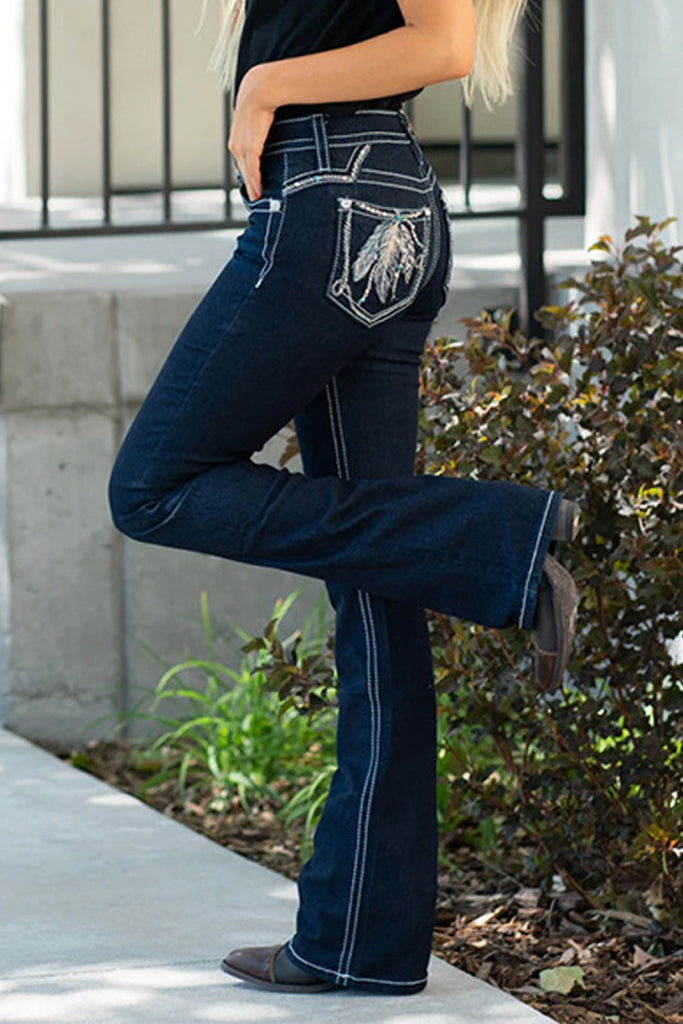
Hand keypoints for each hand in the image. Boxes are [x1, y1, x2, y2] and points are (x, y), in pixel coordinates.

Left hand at [228, 65, 276, 201]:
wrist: (260, 88)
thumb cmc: (263, 96)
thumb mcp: (259, 112)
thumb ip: (262, 122)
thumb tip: (271, 123)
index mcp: (237, 135)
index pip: (241, 159)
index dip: (247, 172)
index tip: (252, 182)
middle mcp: (236, 143)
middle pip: (242, 169)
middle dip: (249, 183)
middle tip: (255, 196)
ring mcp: (241, 147)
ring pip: (246, 173)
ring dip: (252, 187)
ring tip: (257, 198)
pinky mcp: (249, 148)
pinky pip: (251, 171)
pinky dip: (254, 183)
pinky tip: (257, 192)